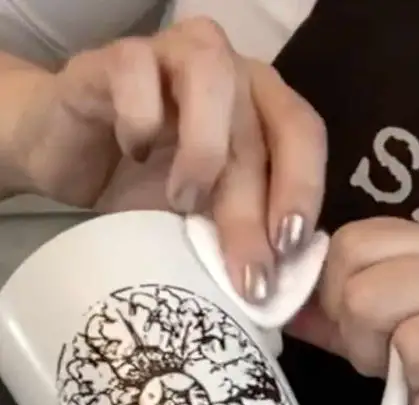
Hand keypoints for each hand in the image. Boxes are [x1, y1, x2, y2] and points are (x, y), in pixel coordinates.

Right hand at [12, 16, 325, 302]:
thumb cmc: (147, 187)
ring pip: (211, 80)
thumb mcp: (206, 218)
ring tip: (183, 203)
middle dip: (252, 210)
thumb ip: (248, 233)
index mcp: (265, 105)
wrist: (68, 157)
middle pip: (255, 131)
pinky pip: (138, 72)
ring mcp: (176, 55)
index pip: (303, 133)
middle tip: (245, 273)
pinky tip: (131, 152)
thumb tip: (284, 287)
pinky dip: (139, 118)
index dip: (303, 188)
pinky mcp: (118, 56)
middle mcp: (231, 72)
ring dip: (204, 152)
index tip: (290, 247)